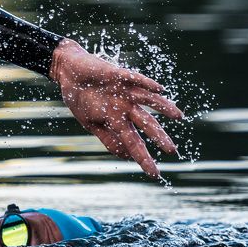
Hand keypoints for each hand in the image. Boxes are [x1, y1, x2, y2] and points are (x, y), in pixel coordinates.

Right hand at [50, 38, 183, 178]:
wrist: (68, 73)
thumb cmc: (80, 98)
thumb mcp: (92, 125)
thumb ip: (109, 140)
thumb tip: (126, 157)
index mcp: (118, 121)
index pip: (135, 142)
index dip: (144, 158)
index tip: (154, 174)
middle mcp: (125, 108)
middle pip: (146, 124)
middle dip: (159, 137)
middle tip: (172, 151)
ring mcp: (124, 92)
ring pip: (148, 101)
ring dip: (163, 108)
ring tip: (179, 116)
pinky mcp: (117, 75)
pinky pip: (135, 79)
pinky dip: (147, 84)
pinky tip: (159, 89)